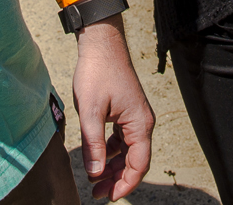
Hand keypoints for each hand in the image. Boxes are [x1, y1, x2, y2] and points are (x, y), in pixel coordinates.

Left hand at [70, 18, 152, 198]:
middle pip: (134, 161)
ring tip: (94, 178)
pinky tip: (96, 157)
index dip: (125, 184)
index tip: (107, 196)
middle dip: (116, 178)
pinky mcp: (125, 111)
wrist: (100, 43)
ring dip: (112, 166)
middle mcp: (142, 122)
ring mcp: (134, 116)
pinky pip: (121, 139)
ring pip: (127, 151)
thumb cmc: (98, 72)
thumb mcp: (90, 111)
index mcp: (139, 124)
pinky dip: (110, 151)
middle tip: (96, 193)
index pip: (138, 165)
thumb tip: (94, 172)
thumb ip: (93, 144)